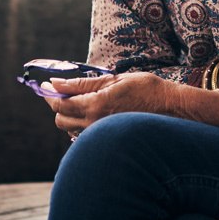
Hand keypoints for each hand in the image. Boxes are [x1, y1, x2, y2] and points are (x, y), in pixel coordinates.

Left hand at [45, 71, 218, 133]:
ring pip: (70, 128)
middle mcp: (96, 125)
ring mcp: (102, 135)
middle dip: (57, 104)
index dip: (49, 92)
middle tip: (63, 90)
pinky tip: (94, 111)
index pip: (60, 102)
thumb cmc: (148, 90)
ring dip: (70, 114)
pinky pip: (84, 134)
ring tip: (82, 99)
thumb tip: (56, 82)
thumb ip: (83, 83)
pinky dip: (81, 122)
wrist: (174, 110)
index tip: (44, 83)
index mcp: (96, 106)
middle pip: (60, 119)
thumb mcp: (115, 79)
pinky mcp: (108, 140)